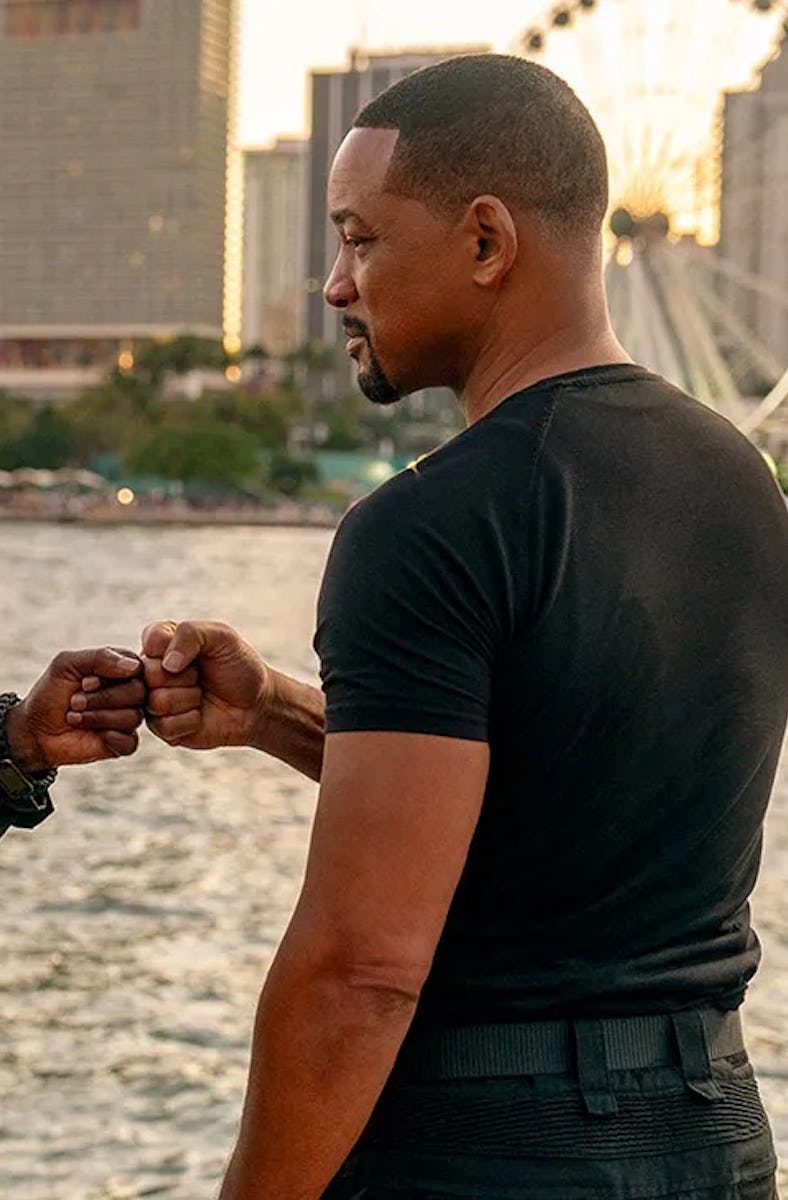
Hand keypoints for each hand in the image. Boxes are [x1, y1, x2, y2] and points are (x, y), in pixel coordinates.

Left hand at [7, 648, 144, 770]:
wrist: (34, 730)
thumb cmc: (51, 693)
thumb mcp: (67, 664)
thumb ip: (100, 657)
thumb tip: (133, 668)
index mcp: (120, 671)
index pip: (137, 668)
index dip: (113, 676)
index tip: (85, 682)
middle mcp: (128, 693)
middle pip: (139, 692)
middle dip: (102, 698)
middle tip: (74, 701)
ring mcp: (127, 718)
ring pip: (133, 717)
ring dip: (98, 717)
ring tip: (75, 717)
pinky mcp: (123, 743)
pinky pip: (130, 741)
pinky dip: (110, 738)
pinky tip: (94, 735)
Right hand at [141, 620, 269, 749]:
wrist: (256, 703)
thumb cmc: (238, 666)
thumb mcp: (222, 636)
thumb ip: (190, 634)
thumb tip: (167, 663)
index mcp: (162, 643)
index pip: (152, 638)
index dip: (177, 649)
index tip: (200, 653)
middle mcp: (152, 671)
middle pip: (151, 674)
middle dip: (186, 676)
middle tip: (201, 676)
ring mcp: (154, 700)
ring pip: (156, 701)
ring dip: (189, 699)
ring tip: (201, 695)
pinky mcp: (162, 728)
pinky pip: (165, 725)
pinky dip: (190, 720)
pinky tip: (200, 715)